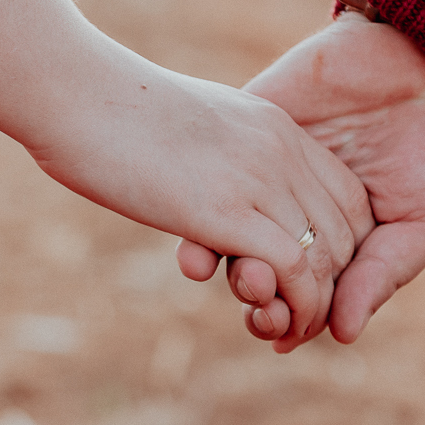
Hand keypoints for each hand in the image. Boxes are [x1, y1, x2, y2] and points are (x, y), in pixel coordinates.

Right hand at [32, 58, 371, 343]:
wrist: (76, 92)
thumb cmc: (113, 109)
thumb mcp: (191, 122)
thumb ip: (220, 150)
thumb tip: (210, 182)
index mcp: (276, 125)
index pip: (347, 193)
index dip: (343, 245)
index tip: (317, 278)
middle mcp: (280, 149)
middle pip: (345, 229)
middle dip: (335, 284)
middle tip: (303, 318)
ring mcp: (257, 177)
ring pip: (325, 255)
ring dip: (314, 306)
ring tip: (289, 332)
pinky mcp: (225, 210)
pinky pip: (292, 268)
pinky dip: (296, 306)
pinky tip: (274, 324)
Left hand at [177, 11, 424, 350]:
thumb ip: (382, 274)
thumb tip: (342, 335)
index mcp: (340, 239)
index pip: (302, 291)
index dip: (289, 317)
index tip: (281, 336)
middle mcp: (298, 209)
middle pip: (259, 267)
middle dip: (254, 297)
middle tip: (257, 311)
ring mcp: (270, 168)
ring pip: (228, 226)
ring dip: (223, 262)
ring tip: (239, 279)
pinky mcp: (253, 126)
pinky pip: (214, 171)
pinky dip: (199, 208)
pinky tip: (198, 242)